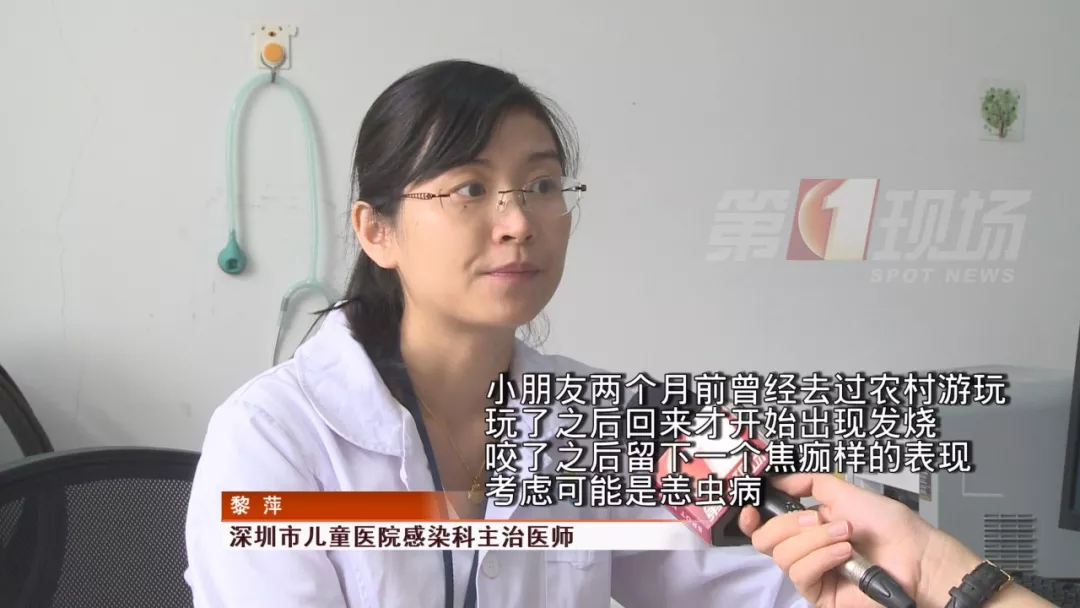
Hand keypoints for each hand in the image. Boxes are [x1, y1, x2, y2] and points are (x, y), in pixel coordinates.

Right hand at [738, 473, 969, 607]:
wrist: (915, 555)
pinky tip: (843, 552)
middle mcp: (804, 549)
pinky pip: (801, 574)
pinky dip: (820, 557)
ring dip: (813, 540)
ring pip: (783, 556)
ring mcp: (812, 573)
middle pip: (765, 540)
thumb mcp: (845, 492)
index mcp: (806, 525)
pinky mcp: (819, 594)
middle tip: (816, 518)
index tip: (751, 508)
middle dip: (788, 525)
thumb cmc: (888, 525)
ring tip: (844, 534)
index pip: (764, 526)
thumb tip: (778, 480)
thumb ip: (809, 482)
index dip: (750, 518)